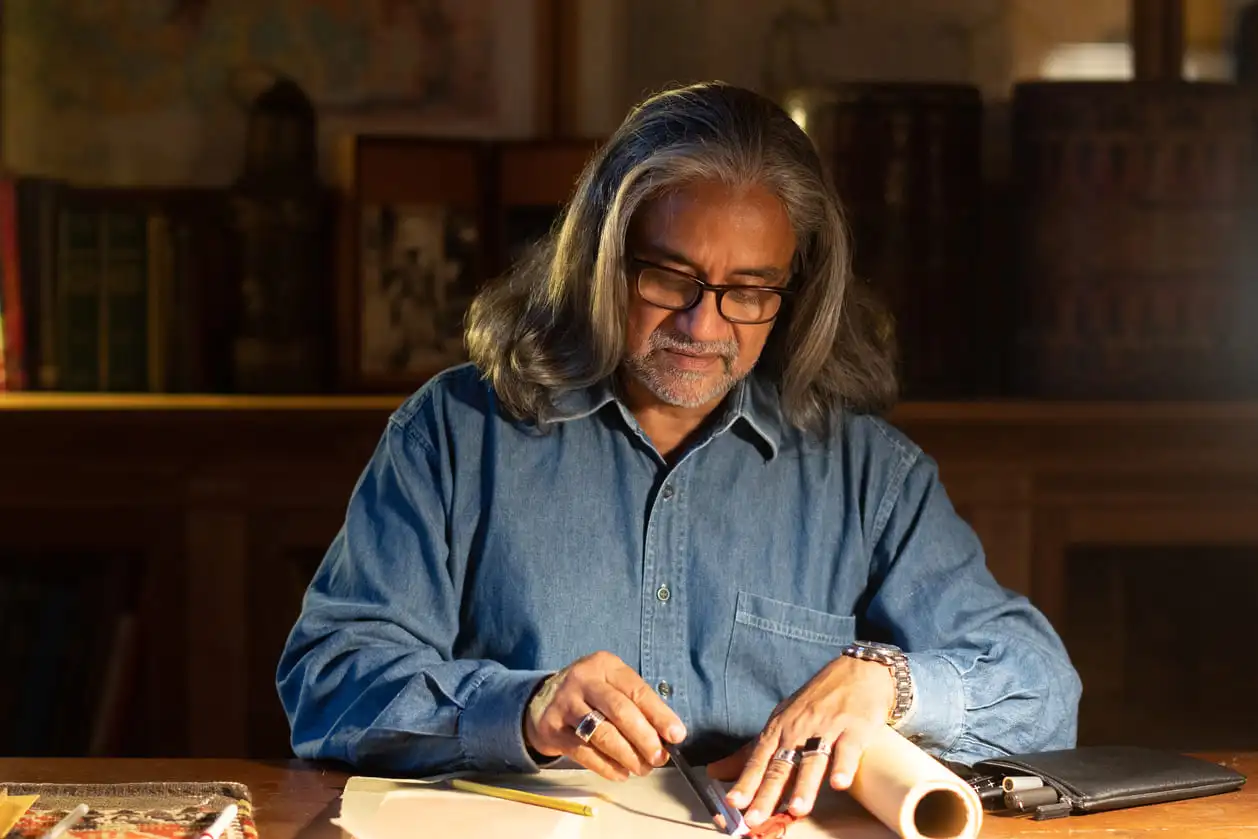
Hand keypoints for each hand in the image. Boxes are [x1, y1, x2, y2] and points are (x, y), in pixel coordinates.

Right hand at [524, 650, 686, 780]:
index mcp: (605, 665)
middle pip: (620, 710)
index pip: (637, 691)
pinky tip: (620, 773)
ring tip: (641, 769)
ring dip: (627, 756)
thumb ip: (638, 706)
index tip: (676, 735)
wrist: (542, 700)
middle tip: (658, 758)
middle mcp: (583, 680)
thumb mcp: (612, 686)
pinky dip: (606, 766)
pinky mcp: (553, 728)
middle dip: (644, 738)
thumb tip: (667, 737)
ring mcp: (565, 703)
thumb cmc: (591, 694)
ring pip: (601, 733)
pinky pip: (584, 752)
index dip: (660, 715)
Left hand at [706, 656, 894, 827]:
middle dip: (766, 793)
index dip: (745, 782)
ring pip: (812, 760)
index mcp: (778, 729)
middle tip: (755, 818)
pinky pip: (848, 750)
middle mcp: (798, 730)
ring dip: (805, 786)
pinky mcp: (854, 729)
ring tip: (797, 810)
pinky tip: (839, 784)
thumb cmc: (814, 701)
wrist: (856, 672)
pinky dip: (843, 767)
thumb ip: (750, 752)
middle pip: (781, 766)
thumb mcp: (779, 721)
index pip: (758, 760)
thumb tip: (714, 772)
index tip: (732, 803)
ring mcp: (826, 728)